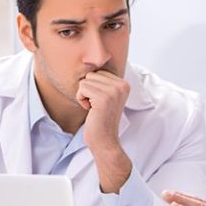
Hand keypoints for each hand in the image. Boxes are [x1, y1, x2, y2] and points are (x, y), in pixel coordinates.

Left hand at [76, 70, 131, 192]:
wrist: (105, 141)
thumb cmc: (101, 120)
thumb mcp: (107, 97)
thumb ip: (103, 82)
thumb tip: (90, 64)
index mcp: (124, 84)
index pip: (98, 72)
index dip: (94, 88)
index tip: (101, 103)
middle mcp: (122, 85)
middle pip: (91, 75)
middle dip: (88, 90)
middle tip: (97, 106)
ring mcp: (113, 91)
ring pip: (85, 81)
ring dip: (84, 96)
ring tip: (94, 108)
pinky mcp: (103, 98)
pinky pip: (82, 88)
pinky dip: (81, 100)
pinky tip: (91, 110)